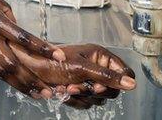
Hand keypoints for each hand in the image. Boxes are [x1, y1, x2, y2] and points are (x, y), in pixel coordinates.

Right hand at [0, 0, 59, 97]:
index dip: (43, 48)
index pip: (24, 38)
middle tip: (49, 92)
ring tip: (36, 95)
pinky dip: (6, 79)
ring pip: (2, 72)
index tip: (59, 56)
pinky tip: (16, 85)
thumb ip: (6, 8)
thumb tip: (16, 24)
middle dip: (32, 80)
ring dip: (21, 85)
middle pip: (14, 64)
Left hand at [8, 41, 135, 106]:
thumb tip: (132, 84)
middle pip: (113, 90)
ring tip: (66, 87)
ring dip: (82, 96)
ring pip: (99, 100)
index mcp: (101, 56)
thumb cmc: (53, 61)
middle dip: (93, 90)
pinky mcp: (80, 92)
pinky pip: (87, 104)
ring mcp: (89, 81)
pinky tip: (63, 91)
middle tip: (79, 85)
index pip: (125, 72)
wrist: (30, 68)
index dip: (118, 82)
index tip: (101, 85)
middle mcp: (97, 68)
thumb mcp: (82, 68)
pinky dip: (75, 101)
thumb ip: (108, 77)